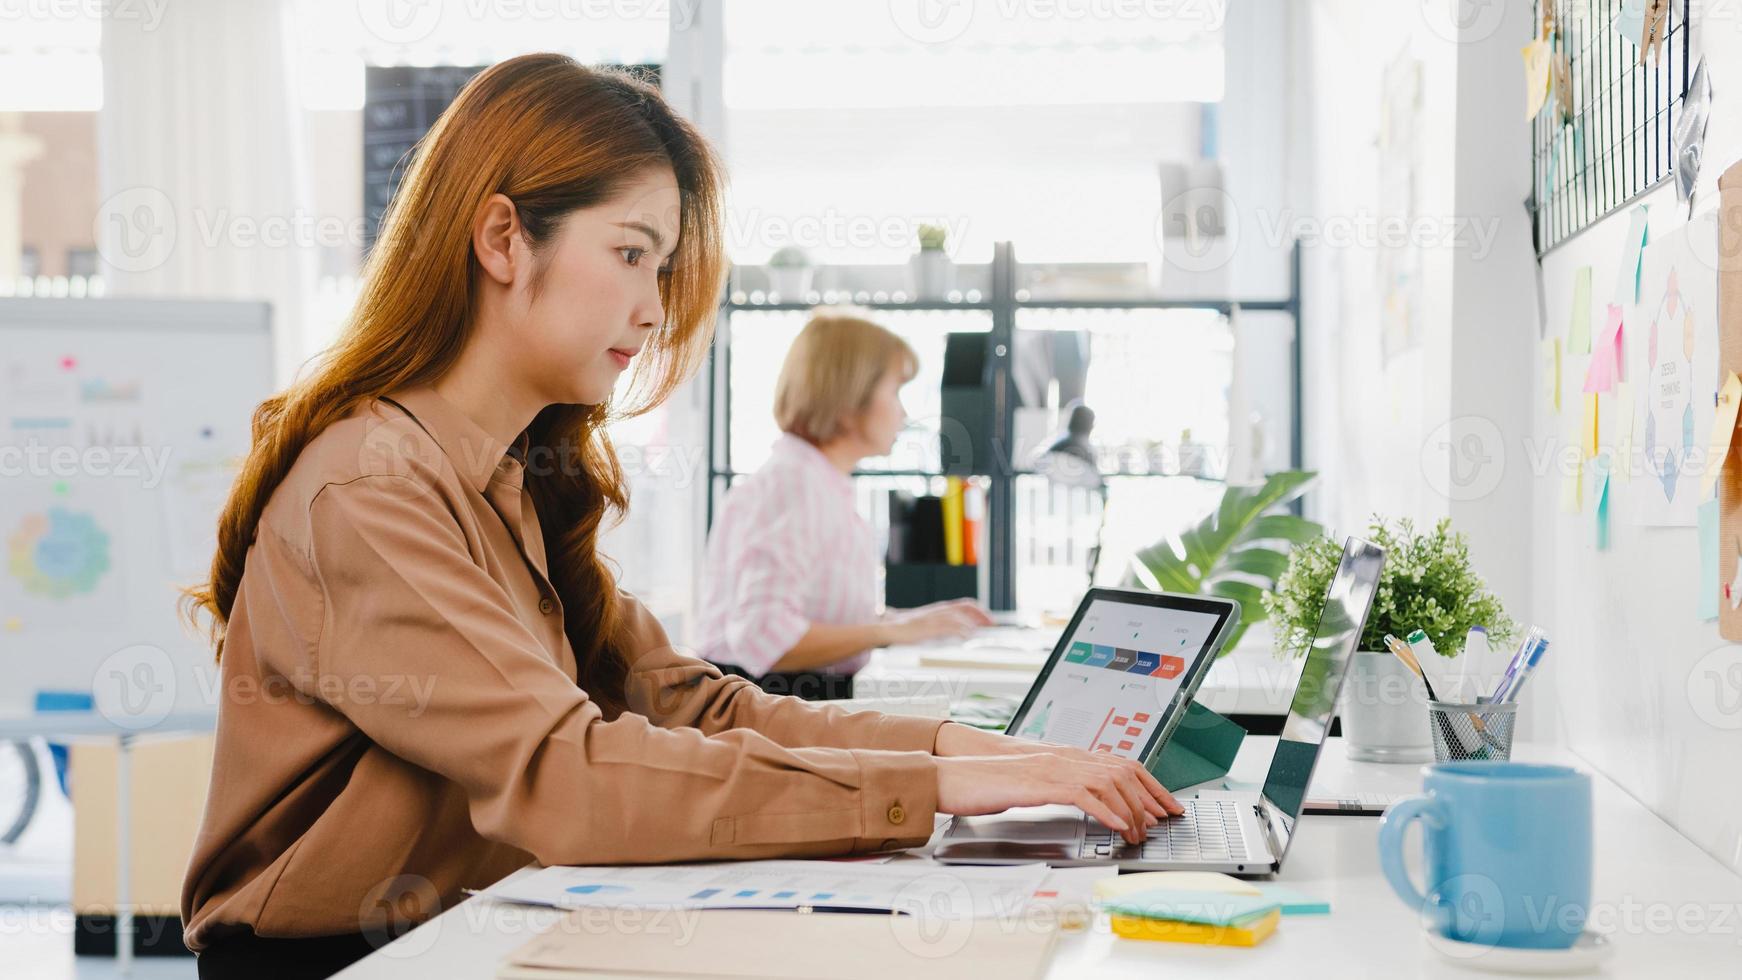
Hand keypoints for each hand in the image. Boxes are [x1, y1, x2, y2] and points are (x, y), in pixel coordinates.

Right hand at [880, 599, 992, 644]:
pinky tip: (966, 637)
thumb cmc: (907, 627)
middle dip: (981, 616)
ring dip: (972, 624)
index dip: (980, 611)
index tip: (990, 620)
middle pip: (966, 608)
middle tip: (992, 625)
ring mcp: (933, 618)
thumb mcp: (927, 622)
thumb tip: (961, 632)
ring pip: (959, 617)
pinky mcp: (928, 628)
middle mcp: (939, 610)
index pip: (965, 604)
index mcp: (940, 608)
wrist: (888, 628)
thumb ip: (942, 625)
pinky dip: (959, 631)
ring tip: (982, 632)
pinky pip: (947, 627)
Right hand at [935, 751, 1179, 845]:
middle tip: (1161, 823)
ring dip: (1130, 810)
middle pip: (1123, 771)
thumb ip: (1063, 786)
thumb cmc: (990, 781)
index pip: (1121, 764)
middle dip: (1149, 799)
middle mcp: (1066, 756)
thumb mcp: (1035, 782)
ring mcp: (1055, 767)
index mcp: (1067, 755)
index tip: (1166, 806)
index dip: (1150, 785)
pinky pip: (1084, 794)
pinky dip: (1106, 811)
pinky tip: (1116, 826)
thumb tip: (1091, 803)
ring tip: (1138, 833)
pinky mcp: (1042, 783)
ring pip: (1109, 782)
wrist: (956, 774)